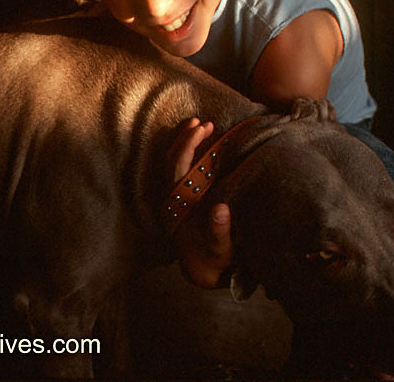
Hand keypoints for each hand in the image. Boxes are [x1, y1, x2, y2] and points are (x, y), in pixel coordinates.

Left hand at [167, 118, 233, 287]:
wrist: (202, 270)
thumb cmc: (213, 258)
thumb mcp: (219, 247)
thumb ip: (219, 230)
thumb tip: (221, 209)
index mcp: (178, 205)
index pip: (177, 166)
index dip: (188, 145)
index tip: (203, 128)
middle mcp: (173, 197)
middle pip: (172, 159)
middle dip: (186, 137)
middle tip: (203, 122)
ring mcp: (176, 196)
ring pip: (173, 162)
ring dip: (185, 142)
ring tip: (200, 125)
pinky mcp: (182, 197)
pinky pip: (181, 169)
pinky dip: (189, 152)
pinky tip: (202, 142)